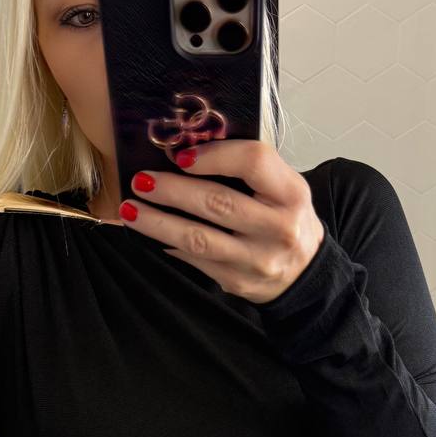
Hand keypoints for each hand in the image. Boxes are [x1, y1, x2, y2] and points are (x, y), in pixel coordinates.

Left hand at [118, 139, 325, 303]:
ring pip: (199, 238)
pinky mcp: (237, 281)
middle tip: (141, 180)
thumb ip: (249, 169)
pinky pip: (196, 260)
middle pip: (218, 203)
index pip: (253, 162)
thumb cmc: (285, 218)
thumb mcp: (284, 187)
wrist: (305, 273)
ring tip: (131, 210)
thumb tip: (187, 155)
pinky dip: (170, 245)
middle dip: (173, 190)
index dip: (214, 155)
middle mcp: (278, 228)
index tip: (183, 155)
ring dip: (158, 223)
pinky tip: (151, 233)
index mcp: (292, 194)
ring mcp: (257, 259)